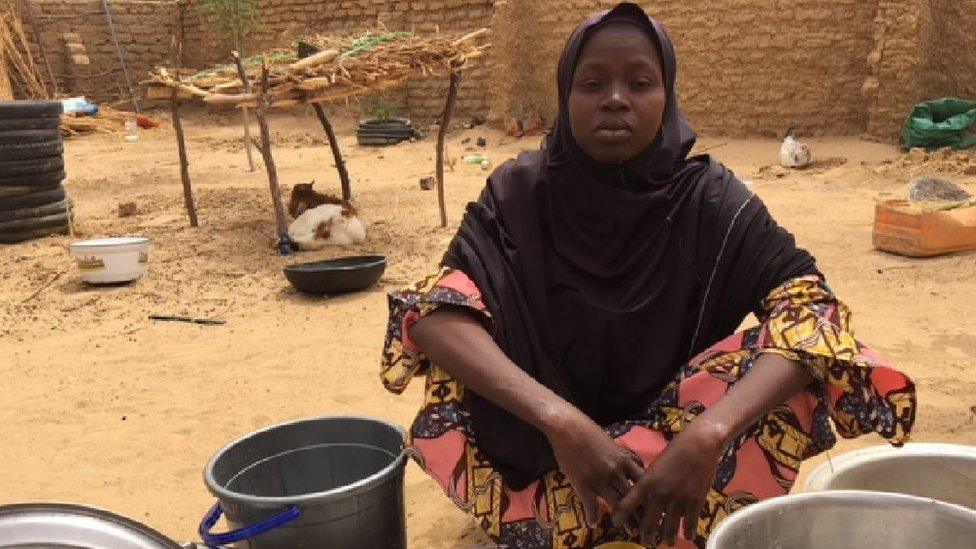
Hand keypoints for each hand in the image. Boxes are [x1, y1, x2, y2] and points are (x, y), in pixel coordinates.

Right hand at [543, 408, 644, 525]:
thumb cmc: (588, 430)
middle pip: (632, 497)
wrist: (567, 427)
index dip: (648, 496)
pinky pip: (591, 505)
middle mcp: (615, 472)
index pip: (642, 482)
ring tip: (630, 532)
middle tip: (647, 526)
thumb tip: (632, 463)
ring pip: (616, 504)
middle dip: (640, 513)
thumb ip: (622, 456)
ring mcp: (599, 479)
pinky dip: (593, 515)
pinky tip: (594, 523)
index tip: (654, 507)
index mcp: (623, 460)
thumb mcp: (611, 443)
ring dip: (624, 520)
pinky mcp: (583, 484)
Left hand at [612, 420, 726, 545]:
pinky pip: (690, 523)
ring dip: (668, 538)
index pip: (626, 504)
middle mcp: (659, 494)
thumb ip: (649, 483)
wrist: (699, 444)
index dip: (620, 517)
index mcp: (646, 483)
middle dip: (647, 536)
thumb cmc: (675, 451)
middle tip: (647, 542)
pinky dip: (689, 532)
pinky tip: (689, 536)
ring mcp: (677, 499)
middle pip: (648, 523)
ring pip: (670, 527)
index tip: (616, 525)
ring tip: (667, 543)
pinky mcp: (694, 501)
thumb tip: (644, 498)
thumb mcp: (655, 466)